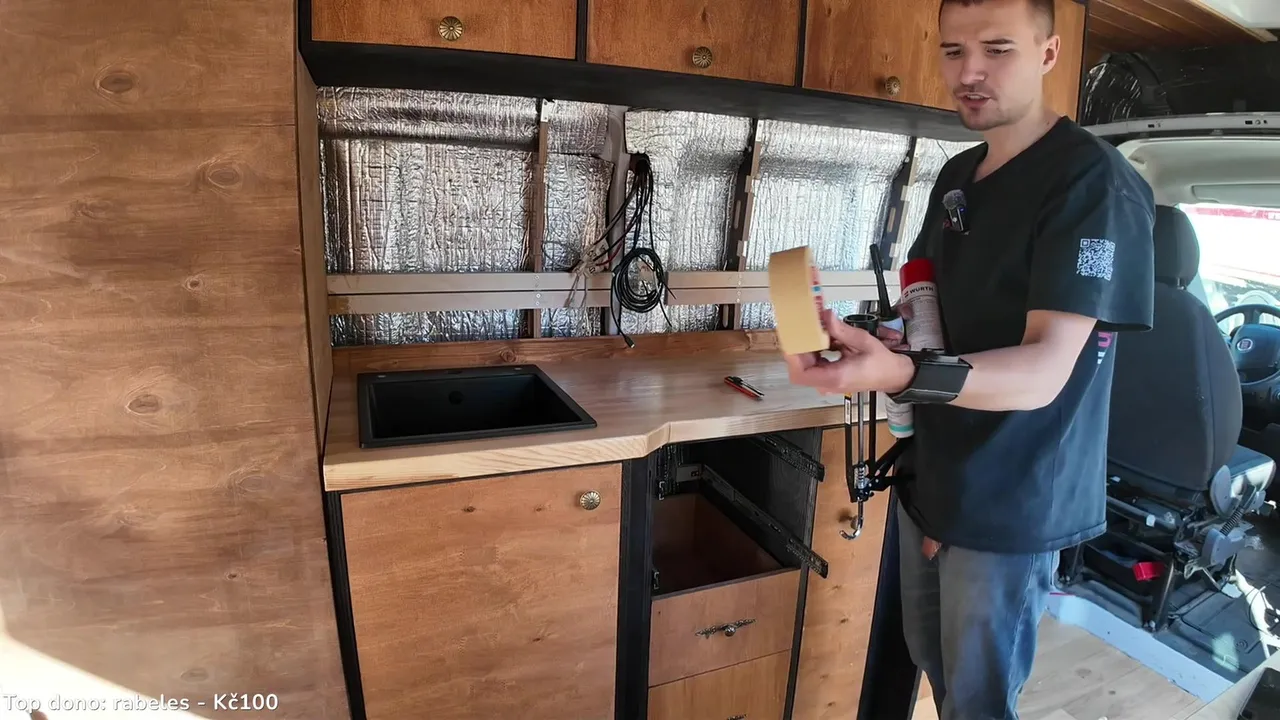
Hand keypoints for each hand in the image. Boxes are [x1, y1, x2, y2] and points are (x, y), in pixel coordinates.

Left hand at [784, 310, 914, 395]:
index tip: (792, 338)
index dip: (792, 357)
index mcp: (835, 377)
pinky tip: (823, 339)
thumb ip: (841, 330)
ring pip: (805, 366)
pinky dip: (814, 351)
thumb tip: (826, 317)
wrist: (893, 375)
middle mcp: (828, 383)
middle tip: (801, 328)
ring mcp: (827, 383)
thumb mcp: (863, 342)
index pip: (801, 373)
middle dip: (799, 347)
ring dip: (807, 348)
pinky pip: (813, 365)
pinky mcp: (828, 379)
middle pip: (799, 368)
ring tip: (813, 330)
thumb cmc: (882, 364)